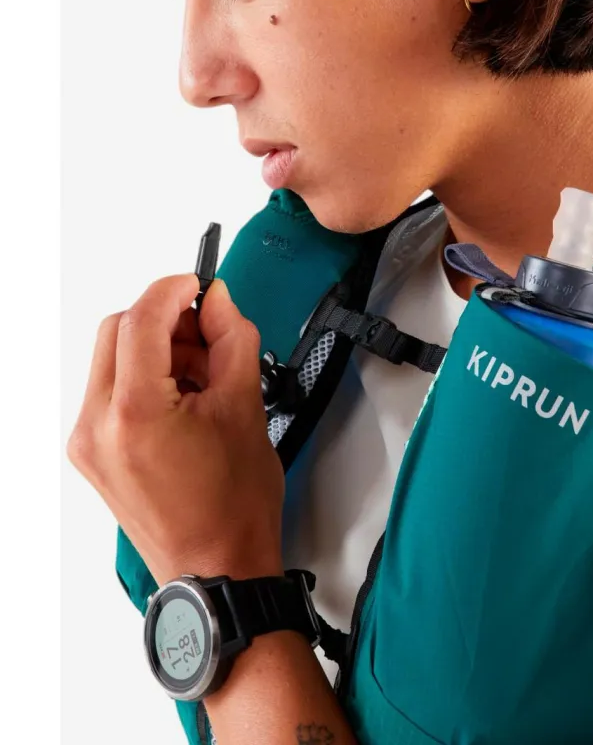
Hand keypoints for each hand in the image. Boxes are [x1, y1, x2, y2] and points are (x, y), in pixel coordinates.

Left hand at [67, 274, 285, 585]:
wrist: (218, 566)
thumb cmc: (233, 505)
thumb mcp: (245, 407)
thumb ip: (232, 340)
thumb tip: (218, 303)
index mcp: (135, 414)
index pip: (140, 320)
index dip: (174, 290)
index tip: (200, 284)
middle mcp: (97, 426)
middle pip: (117, 332)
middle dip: (165, 319)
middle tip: (209, 331)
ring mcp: (89, 443)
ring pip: (112, 359)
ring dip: (157, 350)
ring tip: (204, 376)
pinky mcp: (94, 454)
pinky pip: (112, 391)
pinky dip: (146, 378)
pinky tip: (185, 398)